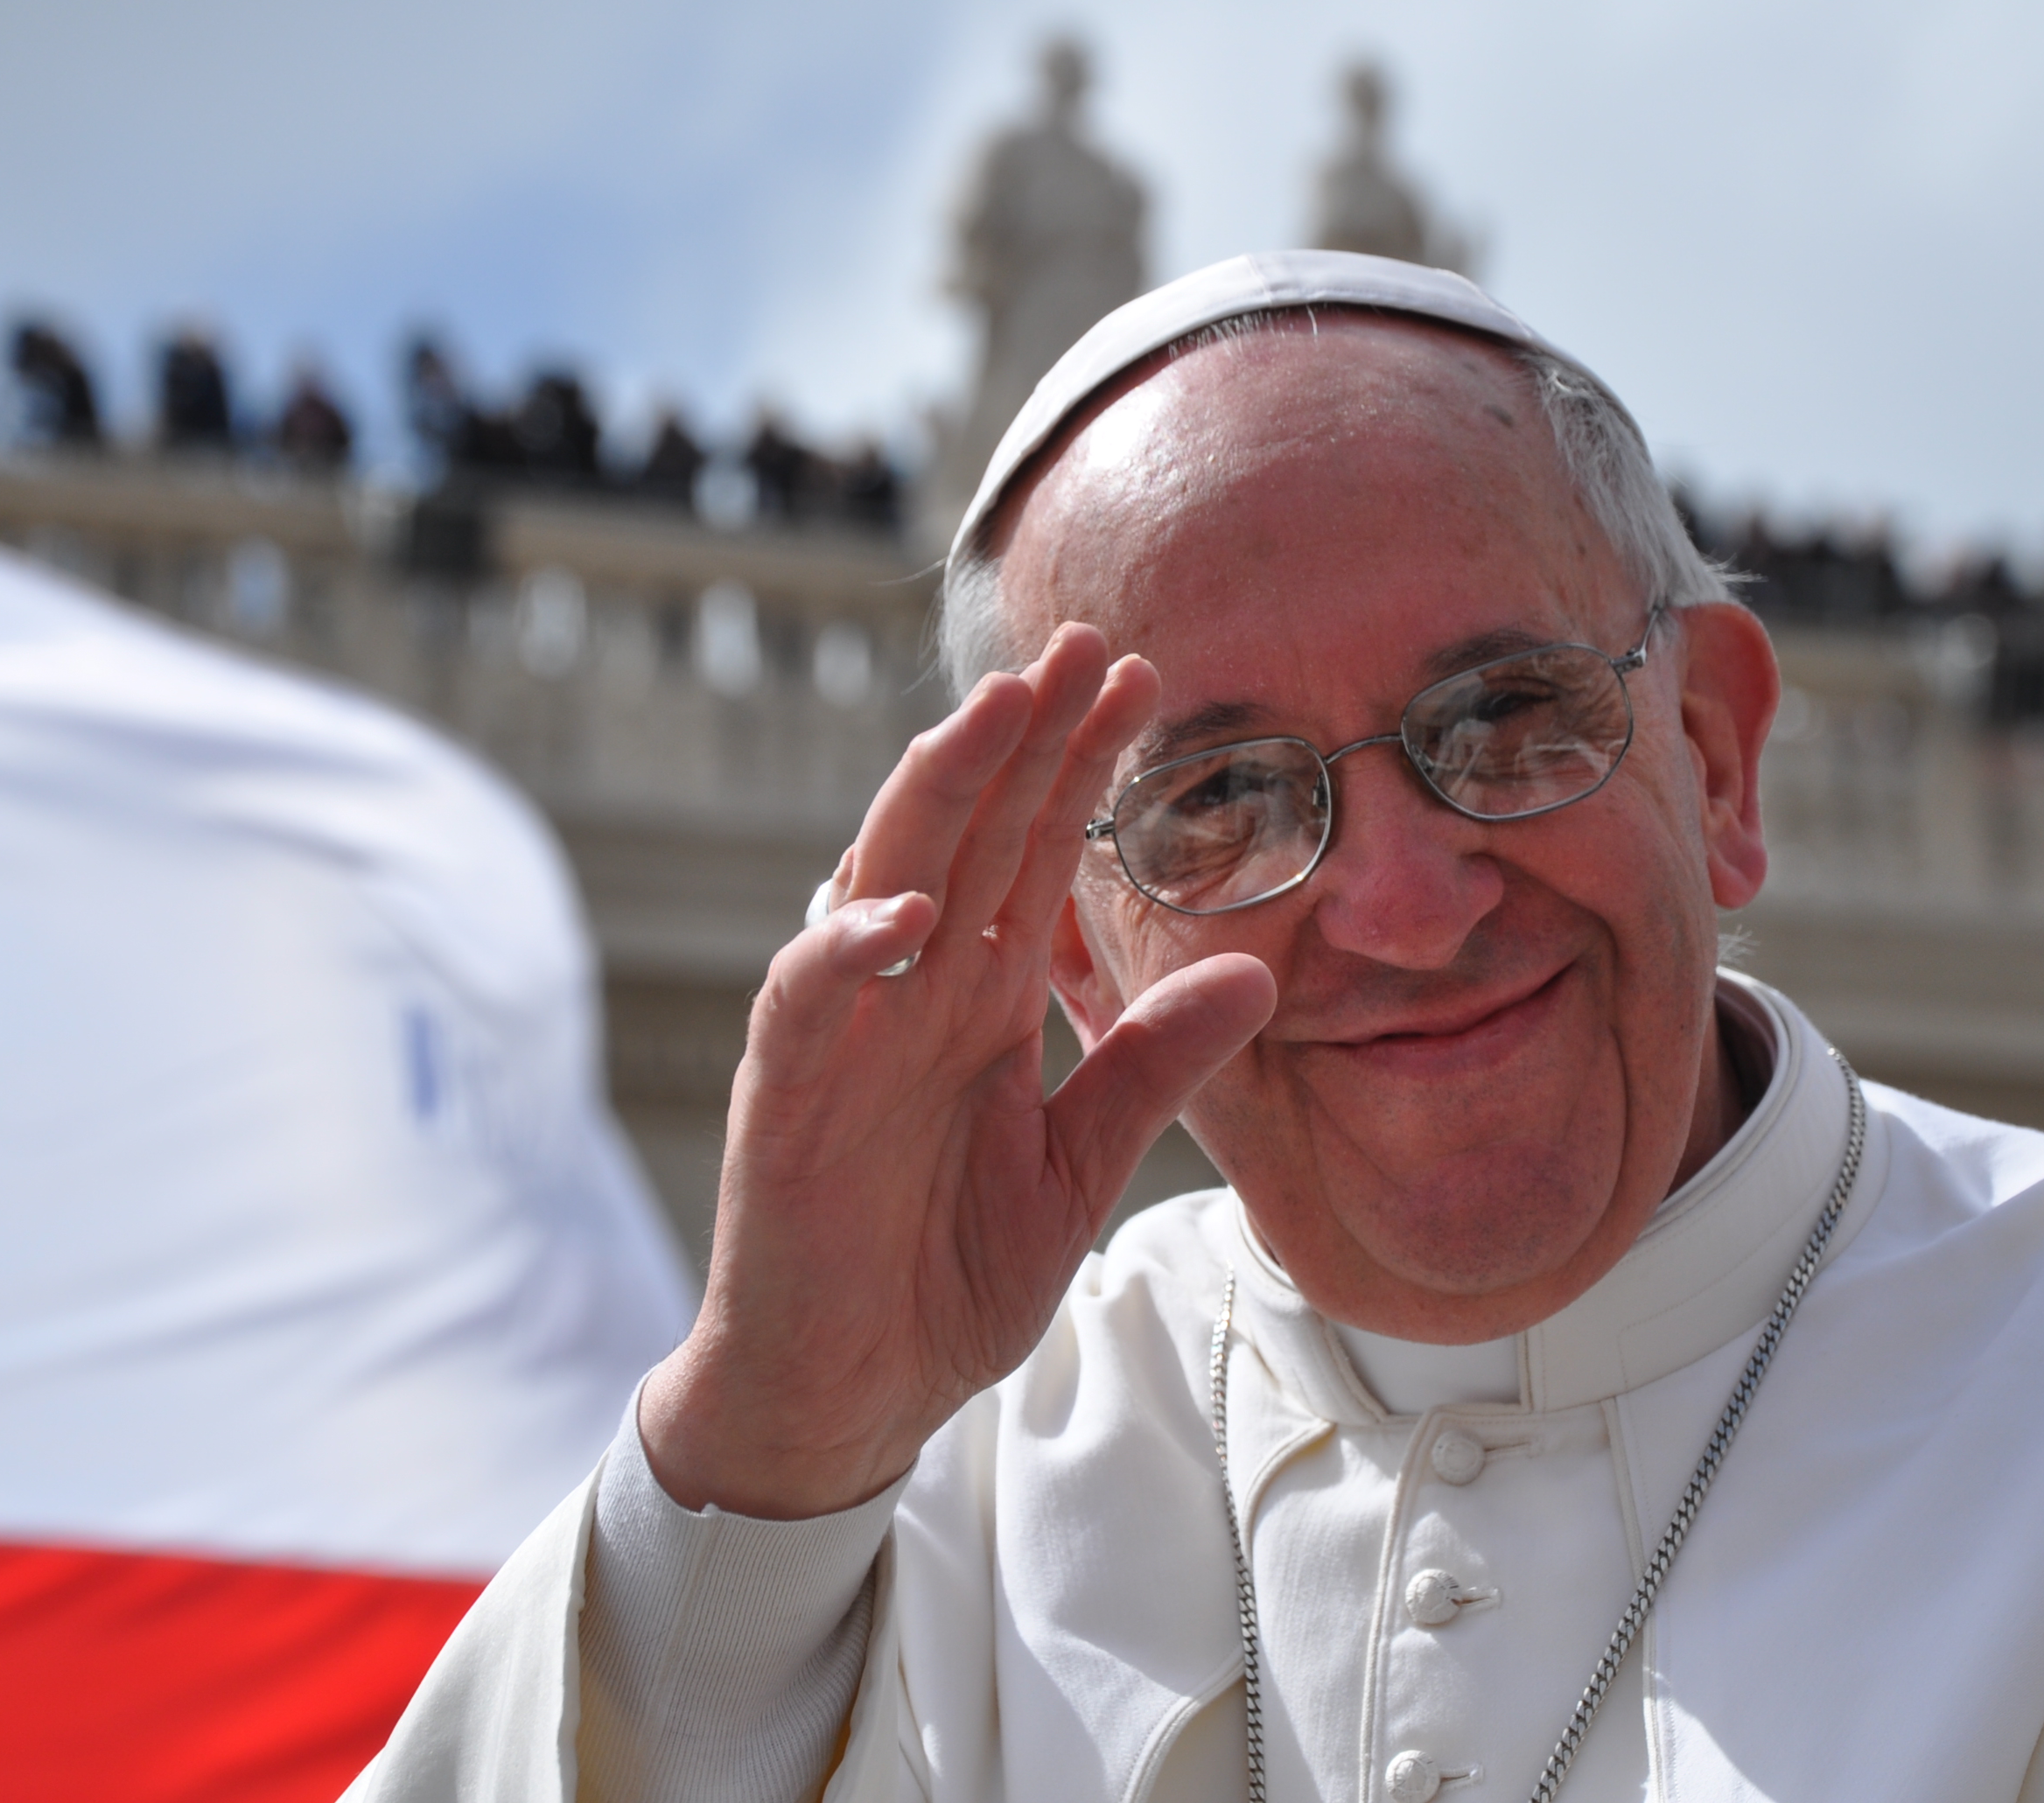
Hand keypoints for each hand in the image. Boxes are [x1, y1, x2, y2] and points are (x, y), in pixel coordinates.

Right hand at [638, 624, 1276, 1517]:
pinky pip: (807, 998)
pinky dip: (847, 946)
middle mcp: (911, 994)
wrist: (848, 1397)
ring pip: (884, 875)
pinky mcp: (786, 1097)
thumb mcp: (1080, 1169)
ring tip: (1001, 710)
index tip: (1142, 682)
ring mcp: (845, 1036)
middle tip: (1085, 645)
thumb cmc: (942, 1279)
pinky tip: (907, 907)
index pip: (1034, 855)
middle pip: (969, 833)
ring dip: (939, 791)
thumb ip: (1151, 1069)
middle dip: (1024, 738)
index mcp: (978, 1002)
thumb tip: (1258, 974)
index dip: (1081, 767)